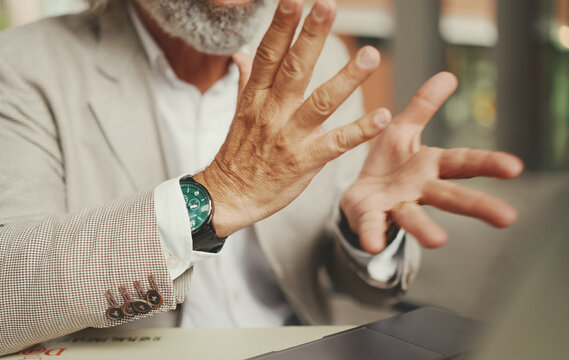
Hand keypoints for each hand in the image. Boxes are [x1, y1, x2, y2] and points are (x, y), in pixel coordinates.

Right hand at [194, 0, 389, 236]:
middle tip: (327, 7)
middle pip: (294, 69)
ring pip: (320, 103)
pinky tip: (382, 116)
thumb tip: (241, 53)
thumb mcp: (239, 113)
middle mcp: (272, 112)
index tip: (293, 1)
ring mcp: (289, 137)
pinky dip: (359, 131)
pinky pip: (336, 144)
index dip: (281, 26)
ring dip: (346, 79)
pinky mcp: (305, 161)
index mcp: (255, 97)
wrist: (229, 195)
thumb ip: (247, 80)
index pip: (268, 54)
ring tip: (369, 55)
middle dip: (311, 37)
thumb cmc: (238, 153)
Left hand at [340, 72, 523, 253]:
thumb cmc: (389, 164)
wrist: (359, 193)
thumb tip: (448, 75)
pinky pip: (373, 226)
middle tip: (507, 218)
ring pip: (414, 216)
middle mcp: (419, 189)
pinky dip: (373, 235)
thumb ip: (422, 106)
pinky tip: (372, 245)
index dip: (489, 163)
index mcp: (430, 165)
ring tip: (438, 241)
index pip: (464, 162)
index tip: (515, 167)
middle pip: (450, 195)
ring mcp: (396, 205)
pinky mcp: (371, 216)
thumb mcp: (402, 129)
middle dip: (477, 205)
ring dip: (425, 228)